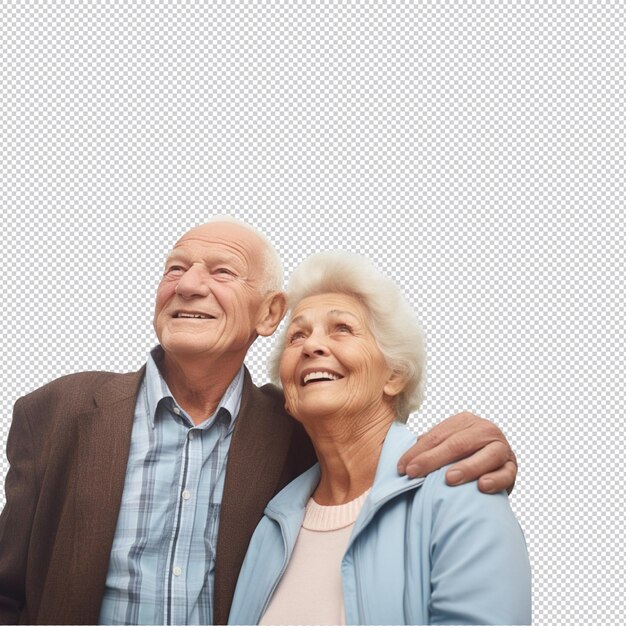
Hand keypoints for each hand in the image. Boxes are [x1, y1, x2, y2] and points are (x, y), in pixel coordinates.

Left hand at [397, 411, 517, 493]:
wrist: (497, 464)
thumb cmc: (465, 455)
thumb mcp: (447, 444)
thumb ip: (430, 446)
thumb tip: (405, 457)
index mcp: (464, 421)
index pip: (437, 435)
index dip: (418, 451)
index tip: (402, 467)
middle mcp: (484, 429)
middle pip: (457, 444)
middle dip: (432, 460)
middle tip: (414, 474)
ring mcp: (501, 447)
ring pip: (485, 455)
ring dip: (467, 468)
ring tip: (449, 479)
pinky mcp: (512, 466)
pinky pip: (506, 473)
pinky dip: (495, 479)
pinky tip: (482, 486)